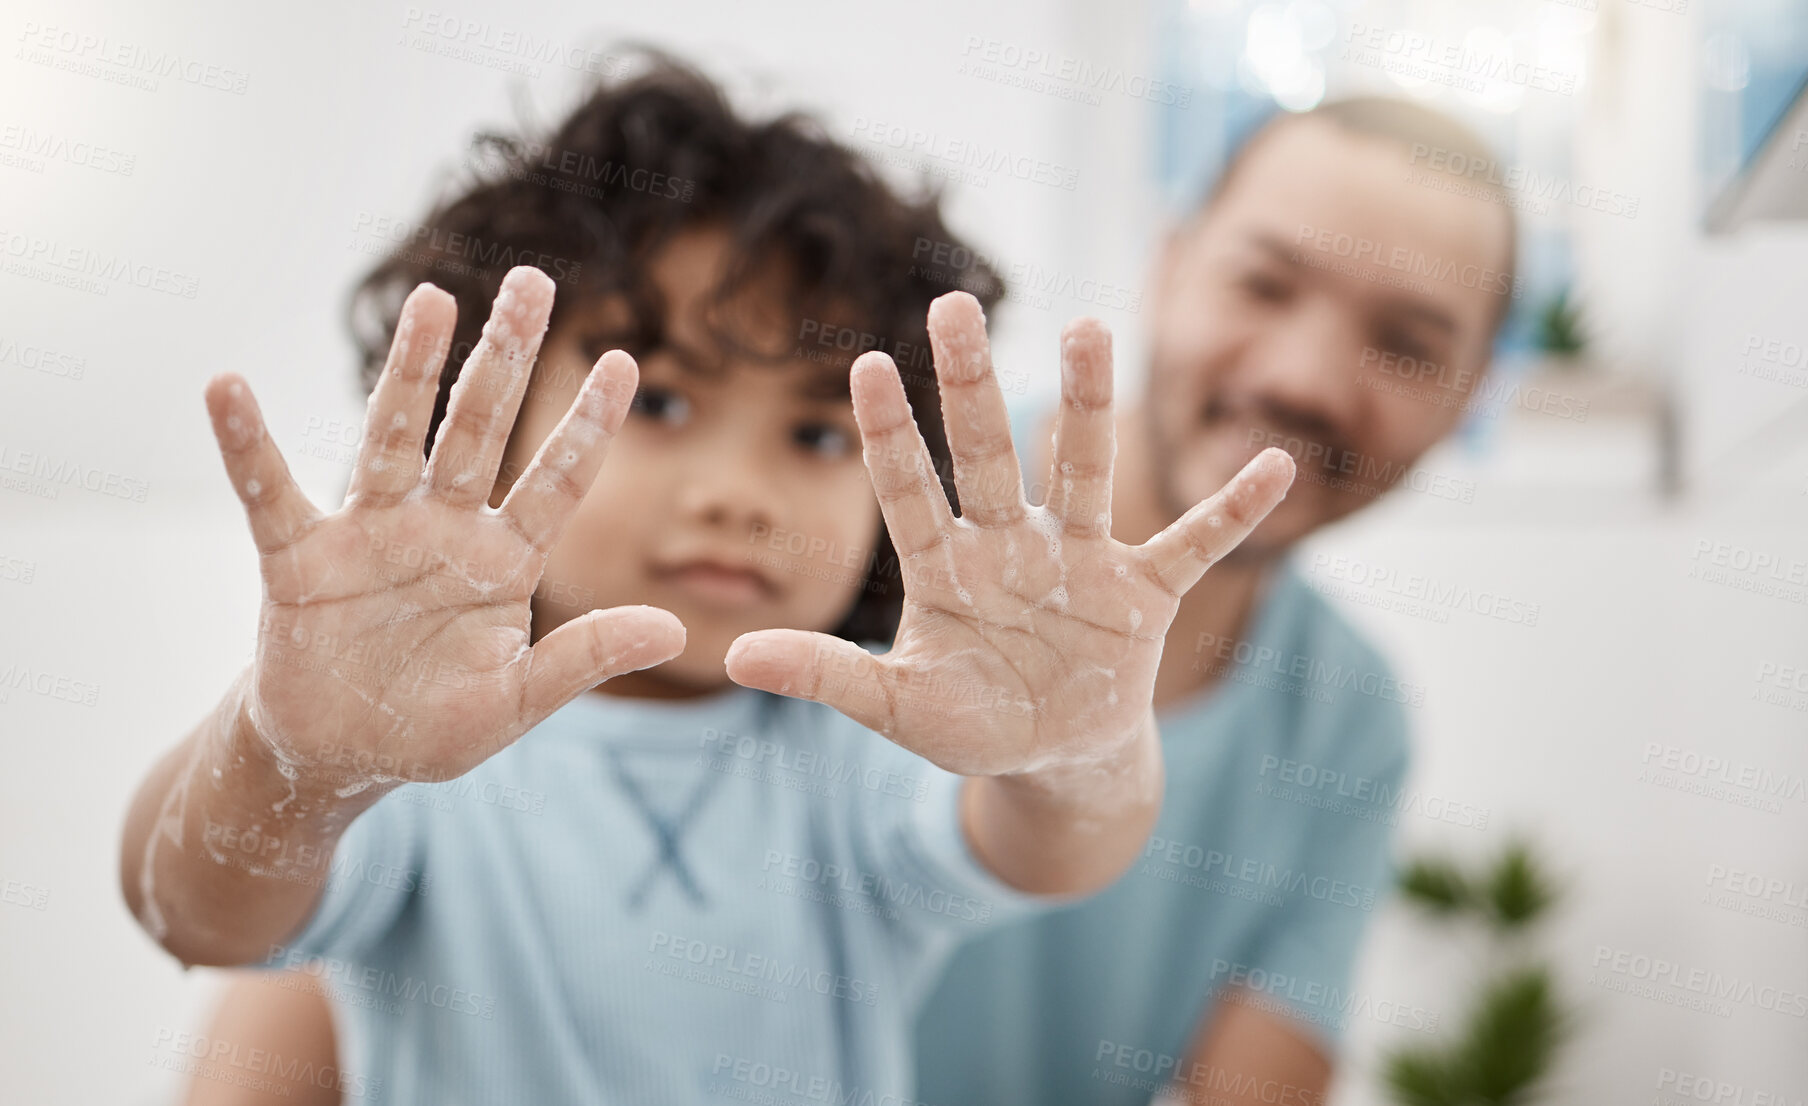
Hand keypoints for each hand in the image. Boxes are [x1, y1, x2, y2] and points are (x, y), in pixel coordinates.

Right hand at [204, 266, 682, 786]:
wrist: (340, 758)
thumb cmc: (432, 726)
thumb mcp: (517, 701)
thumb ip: (586, 659)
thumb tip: (677, 634)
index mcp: (502, 561)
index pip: (556, 480)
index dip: (588, 425)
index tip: (626, 362)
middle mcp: (441, 527)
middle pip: (479, 429)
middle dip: (505, 358)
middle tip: (533, 281)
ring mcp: (371, 534)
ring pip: (393, 435)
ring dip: (410, 369)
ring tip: (433, 298)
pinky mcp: (299, 559)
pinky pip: (269, 493)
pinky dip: (246, 444)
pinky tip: (227, 388)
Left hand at [724, 292, 1293, 776]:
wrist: (1055, 754)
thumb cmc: (972, 722)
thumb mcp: (898, 709)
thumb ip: (828, 678)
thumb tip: (737, 657)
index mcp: (947, 571)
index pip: (911, 491)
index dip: (890, 434)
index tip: (866, 364)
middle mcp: (1011, 546)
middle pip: (989, 455)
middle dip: (972, 385)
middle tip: (953, 303)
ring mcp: (1081, 563)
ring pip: (1081, 472)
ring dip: (1087, 406)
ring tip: (1092, 327)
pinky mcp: (1143, 595)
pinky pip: (1193, 546)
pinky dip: (1232, 512)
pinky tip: (1275, 464)